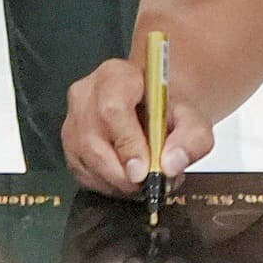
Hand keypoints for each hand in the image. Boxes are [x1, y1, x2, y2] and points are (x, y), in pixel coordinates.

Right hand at [61, 52, 215, 196]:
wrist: (157, 112)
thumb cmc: (170, 112)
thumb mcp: (193, 120)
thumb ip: (191, 139)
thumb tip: (170, 164)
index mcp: (116, 76)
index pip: (112, 109)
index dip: (126, 143)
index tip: (144, 171)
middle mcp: (86, 95)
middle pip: (93, 141)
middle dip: (121, 173)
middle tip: (148, 184)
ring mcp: (72, 121)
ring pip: (85, 162)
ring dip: (117, 183)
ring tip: (145, 179)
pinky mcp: (70, 146)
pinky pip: (83, 175)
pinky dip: (108, 186)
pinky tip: (129, 180)